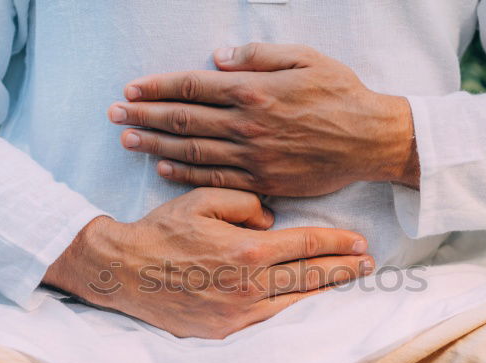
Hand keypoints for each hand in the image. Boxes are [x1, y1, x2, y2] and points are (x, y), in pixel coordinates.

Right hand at [44, 188, 373, 338]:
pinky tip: (307, 307)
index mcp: (248, 250)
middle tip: (369, 265)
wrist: (124, 271)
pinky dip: (294, 314)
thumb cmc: (162, 230)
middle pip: (310, 277)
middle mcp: (250, 286)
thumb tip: (272, 221)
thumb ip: (247, 203)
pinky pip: (269, 322)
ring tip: (347, 284)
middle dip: (343, 269)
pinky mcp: (224, 332)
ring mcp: (238, 314)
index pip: (307, 244)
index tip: (360, 242)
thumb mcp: (204, 200)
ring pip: (295, 303)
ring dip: (326, 293)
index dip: (337, 242)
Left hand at [109, 43, 418, 196]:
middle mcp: (247, 126)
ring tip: (127, 142)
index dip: (156, 87)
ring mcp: (253, 158)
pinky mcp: (263, 183)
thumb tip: (219, 58)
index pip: (192, 87)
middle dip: (143, 116)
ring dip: (154, 146)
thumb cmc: (341, 94)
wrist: (372, 140)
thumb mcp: (305, 58)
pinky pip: (215, 180)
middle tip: (113, 115)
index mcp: (254, 91)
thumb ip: (259, 56)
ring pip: (192, 152)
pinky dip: (186, 175)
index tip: (130, 89)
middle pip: (182, 120)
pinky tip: (163, 170)